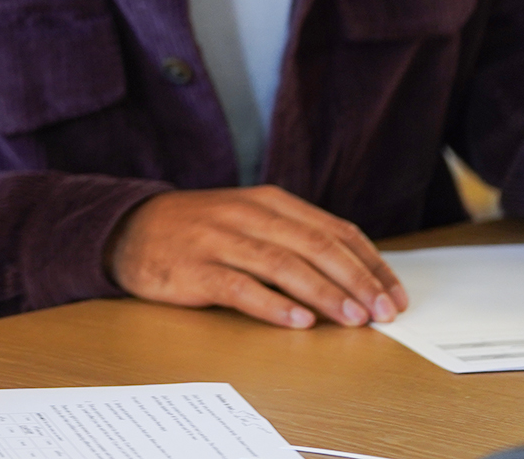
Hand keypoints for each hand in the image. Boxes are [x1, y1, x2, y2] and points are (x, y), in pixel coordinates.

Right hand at [108, 185, 408, 328]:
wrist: (128, 229)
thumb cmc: (199, 231)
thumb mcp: (249, 219)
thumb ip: (294, 239)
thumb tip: (353, 276)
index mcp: (270, 202)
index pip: (335, 230)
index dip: (371, 263)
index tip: (395, 294)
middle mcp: (248, 215)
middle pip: (316, 246)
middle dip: (357, 281)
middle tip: (383, 312)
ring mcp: (220, 241)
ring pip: (284, 265)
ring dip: (324, 294)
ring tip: (353, 319)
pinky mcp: (195, 269)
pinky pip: (240, 288)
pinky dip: (273, 305)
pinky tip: (298, 322)